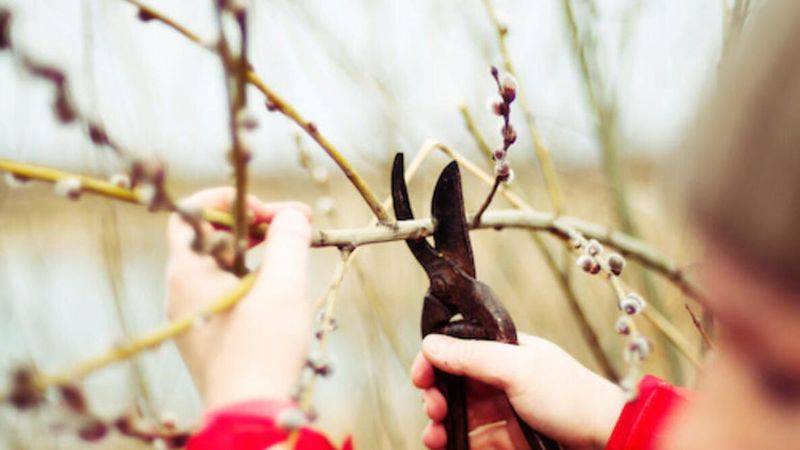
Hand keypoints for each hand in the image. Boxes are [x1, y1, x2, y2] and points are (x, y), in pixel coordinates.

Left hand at [166, 187, 312, 410]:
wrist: (250, 419)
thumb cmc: (264, 350)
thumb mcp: (283, 286)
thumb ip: (288, 240)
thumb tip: (292, 215)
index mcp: (187, 272)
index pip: (192, 212)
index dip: (232, 200)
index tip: (271, 211)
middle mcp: (180, 292)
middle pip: (213, 237)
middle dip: (257, 224)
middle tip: (299, 225)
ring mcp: (192, 318)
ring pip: (223, 265)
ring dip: (260, 251)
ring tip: (297, 254)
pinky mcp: (208, 337)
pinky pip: (227, 292)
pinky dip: (254, 279)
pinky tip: (284, 289)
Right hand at [411, 333, 624, 449]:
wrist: (608, 438)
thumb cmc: (570, 396)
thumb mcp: (517, 369)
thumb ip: (472, 356)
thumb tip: (430, 343)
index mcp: (503, 350)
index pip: (457, 348)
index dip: (434, 360)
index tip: (420, 377)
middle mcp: (499, 377)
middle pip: (451, 382)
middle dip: (433, 394)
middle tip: (431, 408)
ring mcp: (501, 409)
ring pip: (455, 413)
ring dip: (437, 422)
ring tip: (433, 436)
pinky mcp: (505, 438)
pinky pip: (469, 438)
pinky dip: (451, 441)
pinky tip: (441, 444)